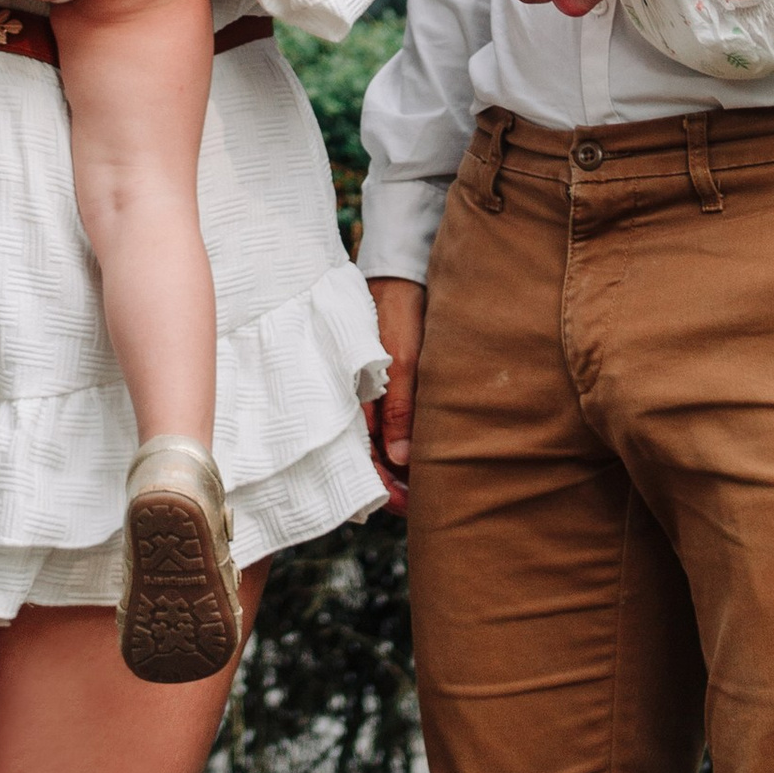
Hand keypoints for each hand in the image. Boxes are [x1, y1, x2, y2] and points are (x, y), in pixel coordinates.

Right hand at [366, 274, 424, 504]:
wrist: (401, 267)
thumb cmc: (399, 308)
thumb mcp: (402, 359)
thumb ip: (400, 406)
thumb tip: (401, 459)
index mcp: (352, 395)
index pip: (362, 455)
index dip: (383, 485)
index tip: (407, 505)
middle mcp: (356, 396)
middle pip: (368, 453)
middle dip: (390, 482)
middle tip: (418, 504)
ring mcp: (368, 388)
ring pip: (378, 440)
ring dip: (396, 464)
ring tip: (421, 485)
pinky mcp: (381, 379)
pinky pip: (385, 421)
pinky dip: (399, 441)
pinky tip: (415, 451)